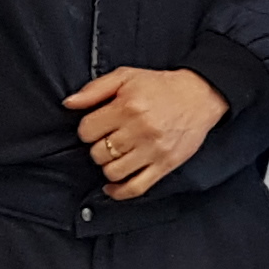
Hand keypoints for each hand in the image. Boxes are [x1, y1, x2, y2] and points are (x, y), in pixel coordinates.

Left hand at [65, 64, 229, 199]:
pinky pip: (135, 188)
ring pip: (113, 172)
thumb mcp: (126, 76)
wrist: (200, 96)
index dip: (88, 129)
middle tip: (108, 139)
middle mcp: (140, 130)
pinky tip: (113, 187)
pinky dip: (119, 192)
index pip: (87, 131)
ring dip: (108, 166)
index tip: (97, 126)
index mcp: (128, 106)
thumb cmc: (161, 86)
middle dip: (98, 147)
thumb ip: (95, 89)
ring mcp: (153, 150)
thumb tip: (69, 104)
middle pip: (97, 153)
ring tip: (115, 156)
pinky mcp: (165, 165)